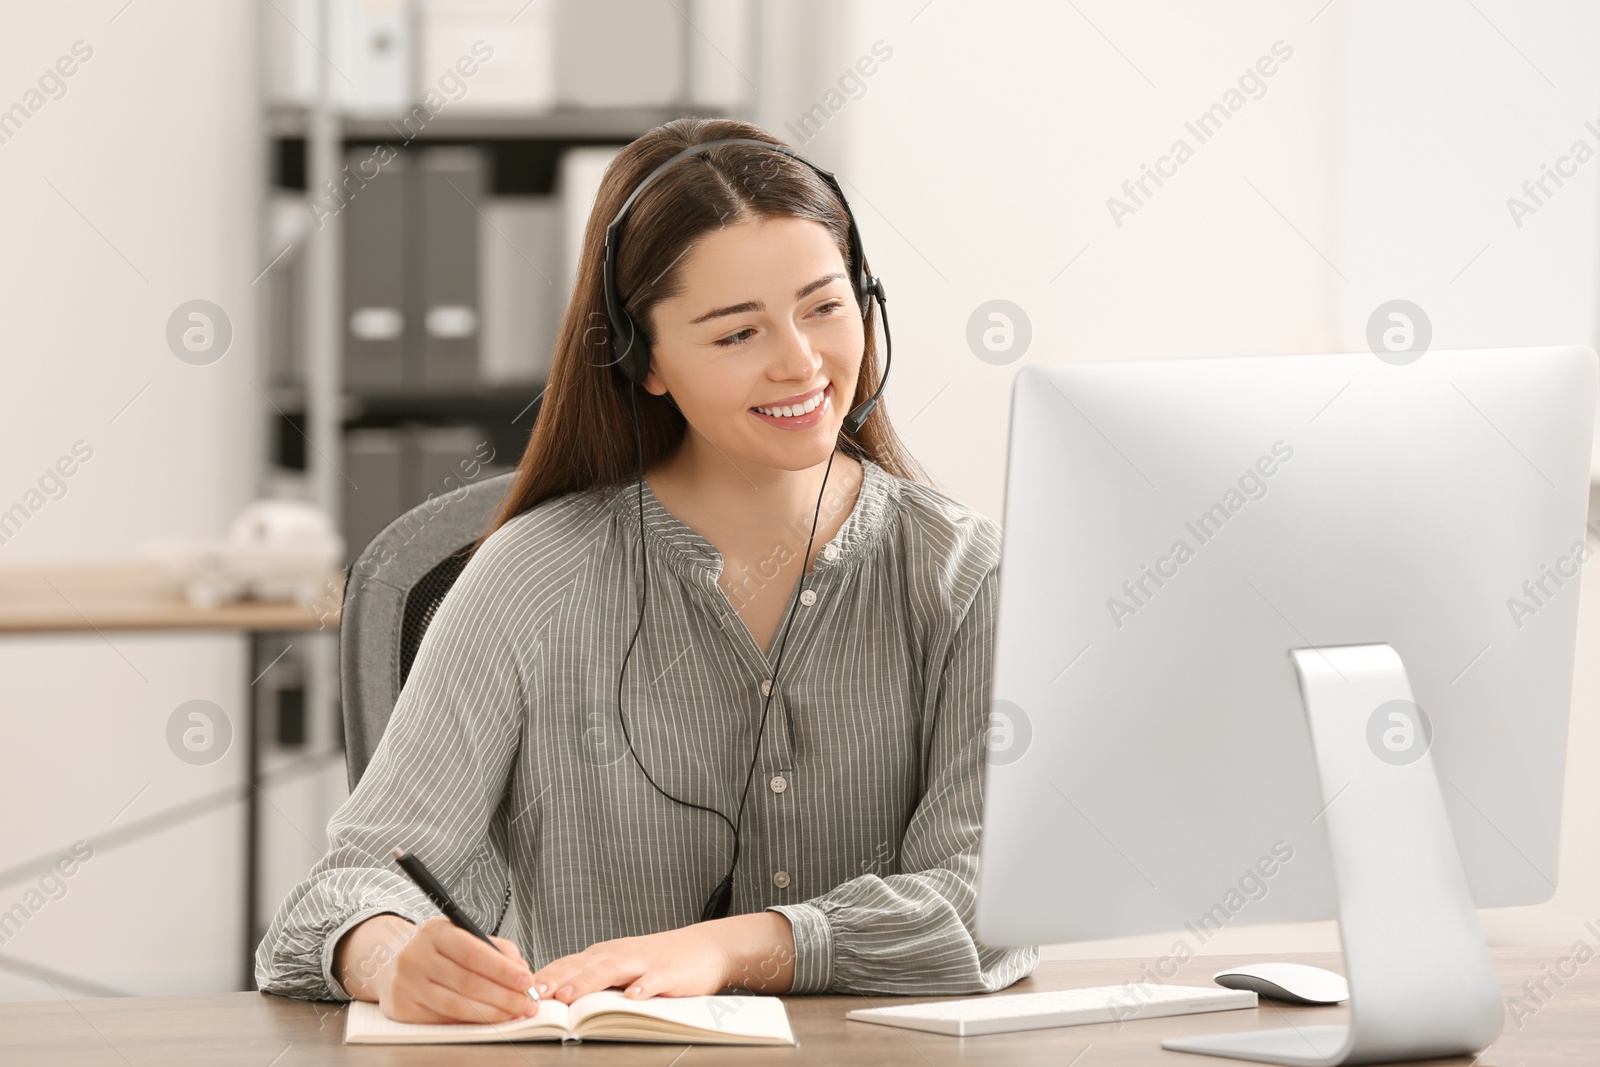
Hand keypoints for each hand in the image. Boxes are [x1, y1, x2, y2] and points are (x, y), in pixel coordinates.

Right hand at [334, 913, 539, 1023]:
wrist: (389, 962)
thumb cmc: (437, 949)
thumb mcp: (462, 935)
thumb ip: (495, 949)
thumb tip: (523, 972)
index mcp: (434, 931)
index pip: (473, 953)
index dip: (503, 970)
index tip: (527, 981)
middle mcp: (416, 956)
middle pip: (468, 982)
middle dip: (504, 996)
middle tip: (527, 1003)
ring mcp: (406, 984)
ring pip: (457, 1005)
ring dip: (492, 1013)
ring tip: (514, 1013)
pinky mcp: (402, 1008)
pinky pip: (444, 1019)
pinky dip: (472, 1022)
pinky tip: (490, 1020)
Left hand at [530, 912, 795, 1002]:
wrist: (705, 947)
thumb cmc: (659, 960)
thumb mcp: (620, 965)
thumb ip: (592, 978)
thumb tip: (552, 997)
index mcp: (604, 955)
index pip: (567, 963)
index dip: (545, 976)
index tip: (520, 991)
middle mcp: (619, 955)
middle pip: (583, 966)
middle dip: (557, 981)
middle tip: (535, 995)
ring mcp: (644, 962)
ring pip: (611, 971)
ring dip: (588, 983)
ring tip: (570, 997)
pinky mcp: (669, 972)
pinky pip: (654, 980)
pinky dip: (643, 987)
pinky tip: (633, 996)